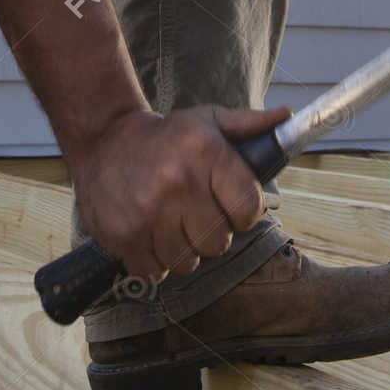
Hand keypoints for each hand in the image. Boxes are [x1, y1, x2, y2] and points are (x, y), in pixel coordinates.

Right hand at [69, 103, 292, 284]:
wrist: (103, 140)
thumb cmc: (166, 137)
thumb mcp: (207, 121)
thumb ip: (249, 125)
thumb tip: (287, 118)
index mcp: (206, 152)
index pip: (249, 208)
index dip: (244, 213)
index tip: (231, 205)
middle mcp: (178, 182)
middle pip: (219, 243)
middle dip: (212, 233)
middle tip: (195, 213)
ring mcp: (149, 212)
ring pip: (189, 262)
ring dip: (184, 250)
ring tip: (171, 223)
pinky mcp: (125, 236)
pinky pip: (157, 272)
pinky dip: (157, 262)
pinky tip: (151, 234)